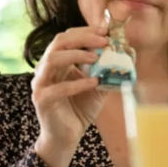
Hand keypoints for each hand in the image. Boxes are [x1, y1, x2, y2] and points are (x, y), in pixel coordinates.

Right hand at [31, 26, 107, 166]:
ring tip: (96, 57)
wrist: (67, 136)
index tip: (105, 30)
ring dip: (77, 55)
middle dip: (83, 38)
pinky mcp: (41, 100)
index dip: (86, 31)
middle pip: (59, 42)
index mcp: (57, 61)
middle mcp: (45, 68)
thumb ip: (107, 69)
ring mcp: (40, 83)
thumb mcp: (98, 84)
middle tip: (103, 40)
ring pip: (52, 59)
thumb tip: (127, 52)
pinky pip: (57, 88)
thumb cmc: (81, 108)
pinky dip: (78, 83)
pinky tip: (94, 82)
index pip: (67, 37)